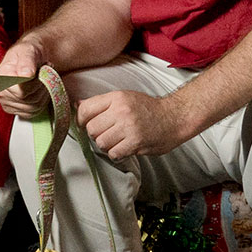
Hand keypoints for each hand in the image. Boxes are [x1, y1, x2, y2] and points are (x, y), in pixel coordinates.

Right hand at [0, 41, 49, 118]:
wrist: (31, 57)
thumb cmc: (28, 52)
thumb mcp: (28, 50)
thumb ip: (27, 61)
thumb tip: (25, 75)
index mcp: (1, 77)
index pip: (22, 91)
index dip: (36, 82)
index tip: (40, 69)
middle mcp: (1, 92)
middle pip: (29, 100)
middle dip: (42, 85)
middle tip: (44, 72)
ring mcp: (8, 103)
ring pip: (34, 107)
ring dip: (44, 92)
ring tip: (42, 79)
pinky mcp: (16, 111)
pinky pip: (34, 112)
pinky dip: (42, 100)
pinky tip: (40, 89)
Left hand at [76, 89, 195, 159]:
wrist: (175, 117)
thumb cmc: (149, 108)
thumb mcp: (125, 98)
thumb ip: (102, 103)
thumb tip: (77, 105)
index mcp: (117, 98)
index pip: (86, 109)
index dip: (80, 120)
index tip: (84, 125)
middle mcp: (121, 111)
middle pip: (91, 129)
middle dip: (96, 134)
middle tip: (107, 134)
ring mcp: (129, 127)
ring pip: (101, 142)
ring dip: (106, 145)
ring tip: (117, 141)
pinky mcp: (136, 142)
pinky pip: (114, 153)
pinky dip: (116, 153)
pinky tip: (124, 148)